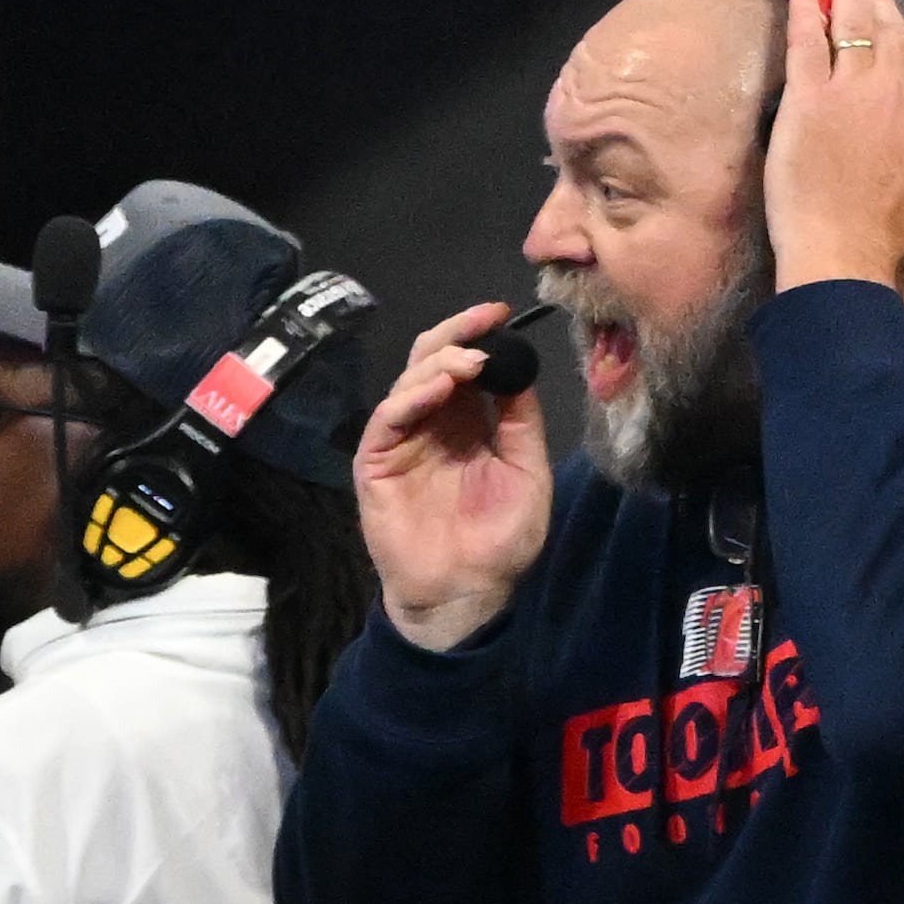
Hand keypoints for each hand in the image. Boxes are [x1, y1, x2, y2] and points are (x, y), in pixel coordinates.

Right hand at [360, 301, 554, 651]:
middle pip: (431, 362)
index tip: (500, 312)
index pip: (465, 365)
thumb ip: (521, 423)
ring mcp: (401, 441)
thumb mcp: (527, 473)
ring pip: (409, 383)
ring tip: (471, 360)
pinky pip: (389, 420)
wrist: (468, 591)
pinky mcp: (376, 463)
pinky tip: (441, 386)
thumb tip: (522, 371)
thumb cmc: (499, 540)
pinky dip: (413, 398)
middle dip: (456, 335)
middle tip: (483, 319)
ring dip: (440, 363)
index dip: (479, 336)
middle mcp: (431, 425)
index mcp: (466, 424)